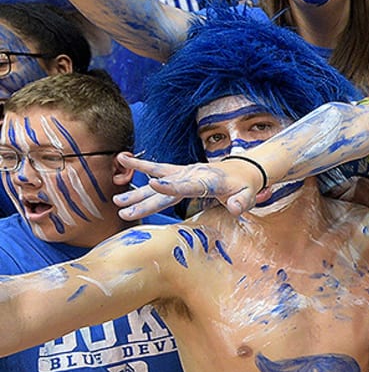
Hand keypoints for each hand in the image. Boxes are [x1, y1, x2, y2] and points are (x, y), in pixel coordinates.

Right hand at [113, 153, 266, 218]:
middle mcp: (193, 174)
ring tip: (117, 200)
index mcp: (208, 181)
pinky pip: (158, 168)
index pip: (187, 186)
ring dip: (137, 191)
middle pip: (166, 189)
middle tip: (123, 210)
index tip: (153, 185)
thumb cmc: (245, 186)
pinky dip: (141, 166)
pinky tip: (123, 160)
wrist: (244, 169)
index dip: (171, 187)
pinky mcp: (181, 171)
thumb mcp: (248, 195)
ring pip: (157, 181)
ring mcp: (185, 171)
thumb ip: (241, 202)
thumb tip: (236, 208)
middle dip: (145, 199)